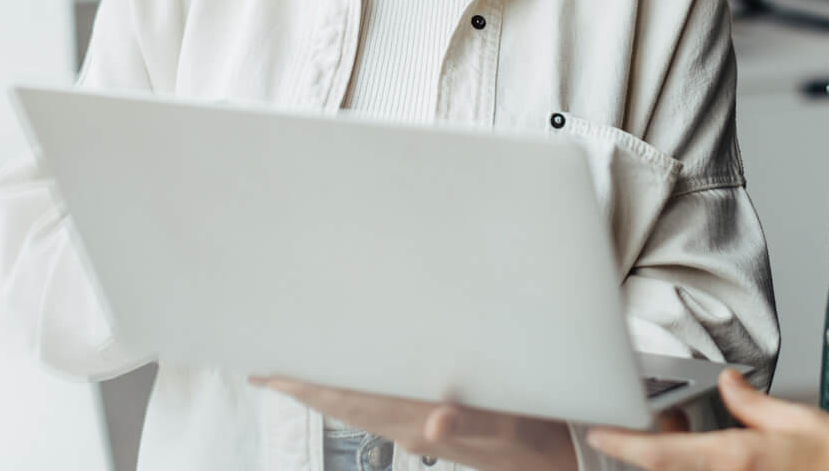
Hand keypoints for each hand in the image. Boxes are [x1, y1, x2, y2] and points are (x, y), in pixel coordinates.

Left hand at [250, 376, 576, 470]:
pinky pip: (382, 410)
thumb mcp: (515, 427)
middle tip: (264, 369)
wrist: (564, 467)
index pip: (352, 400)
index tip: (271, 372)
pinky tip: (353, 386)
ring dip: (325, 392)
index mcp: (421, 421)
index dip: (310, 386)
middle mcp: (413, 427)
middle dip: (304, 387)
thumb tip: (435, 422)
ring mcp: (422, 430)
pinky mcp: (437, 428)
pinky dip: (357, 396)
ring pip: (359, 409)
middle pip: (345, 405)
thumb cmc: (541, 441)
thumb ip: (475, 425)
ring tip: (295, 375)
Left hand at [586, 370, 828, 470]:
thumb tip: (728, 384)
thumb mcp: (798, 420)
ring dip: (678, 459)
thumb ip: (754, 403)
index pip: (663, 455)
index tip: (600, 434)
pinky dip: (699, 466)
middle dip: (651, 451)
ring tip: (688, 434)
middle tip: (653, 426)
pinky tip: (714, 453)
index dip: (625, 445)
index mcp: (738, 457)